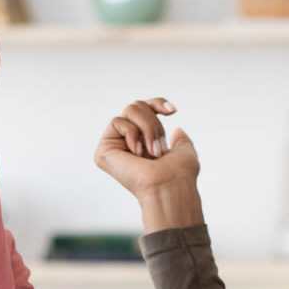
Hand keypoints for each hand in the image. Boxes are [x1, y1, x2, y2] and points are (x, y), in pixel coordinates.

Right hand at [94, 98, 203, 230]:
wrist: (170, 185)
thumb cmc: (179, 174)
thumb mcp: (185, 151)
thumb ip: (180, 141)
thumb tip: (177, 131)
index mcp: (145, 143)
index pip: (145, 109)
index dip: (157, 104)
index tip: (173, 111)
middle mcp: (128, 143)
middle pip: (137, 106)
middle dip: (153, 123)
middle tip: (159, 147)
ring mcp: (115, 146)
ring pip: (129, 110)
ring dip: (147, 128)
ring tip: (152, 151)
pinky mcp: (104, 151)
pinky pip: (117, 121)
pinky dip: (132, 133)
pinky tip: (136, 153)